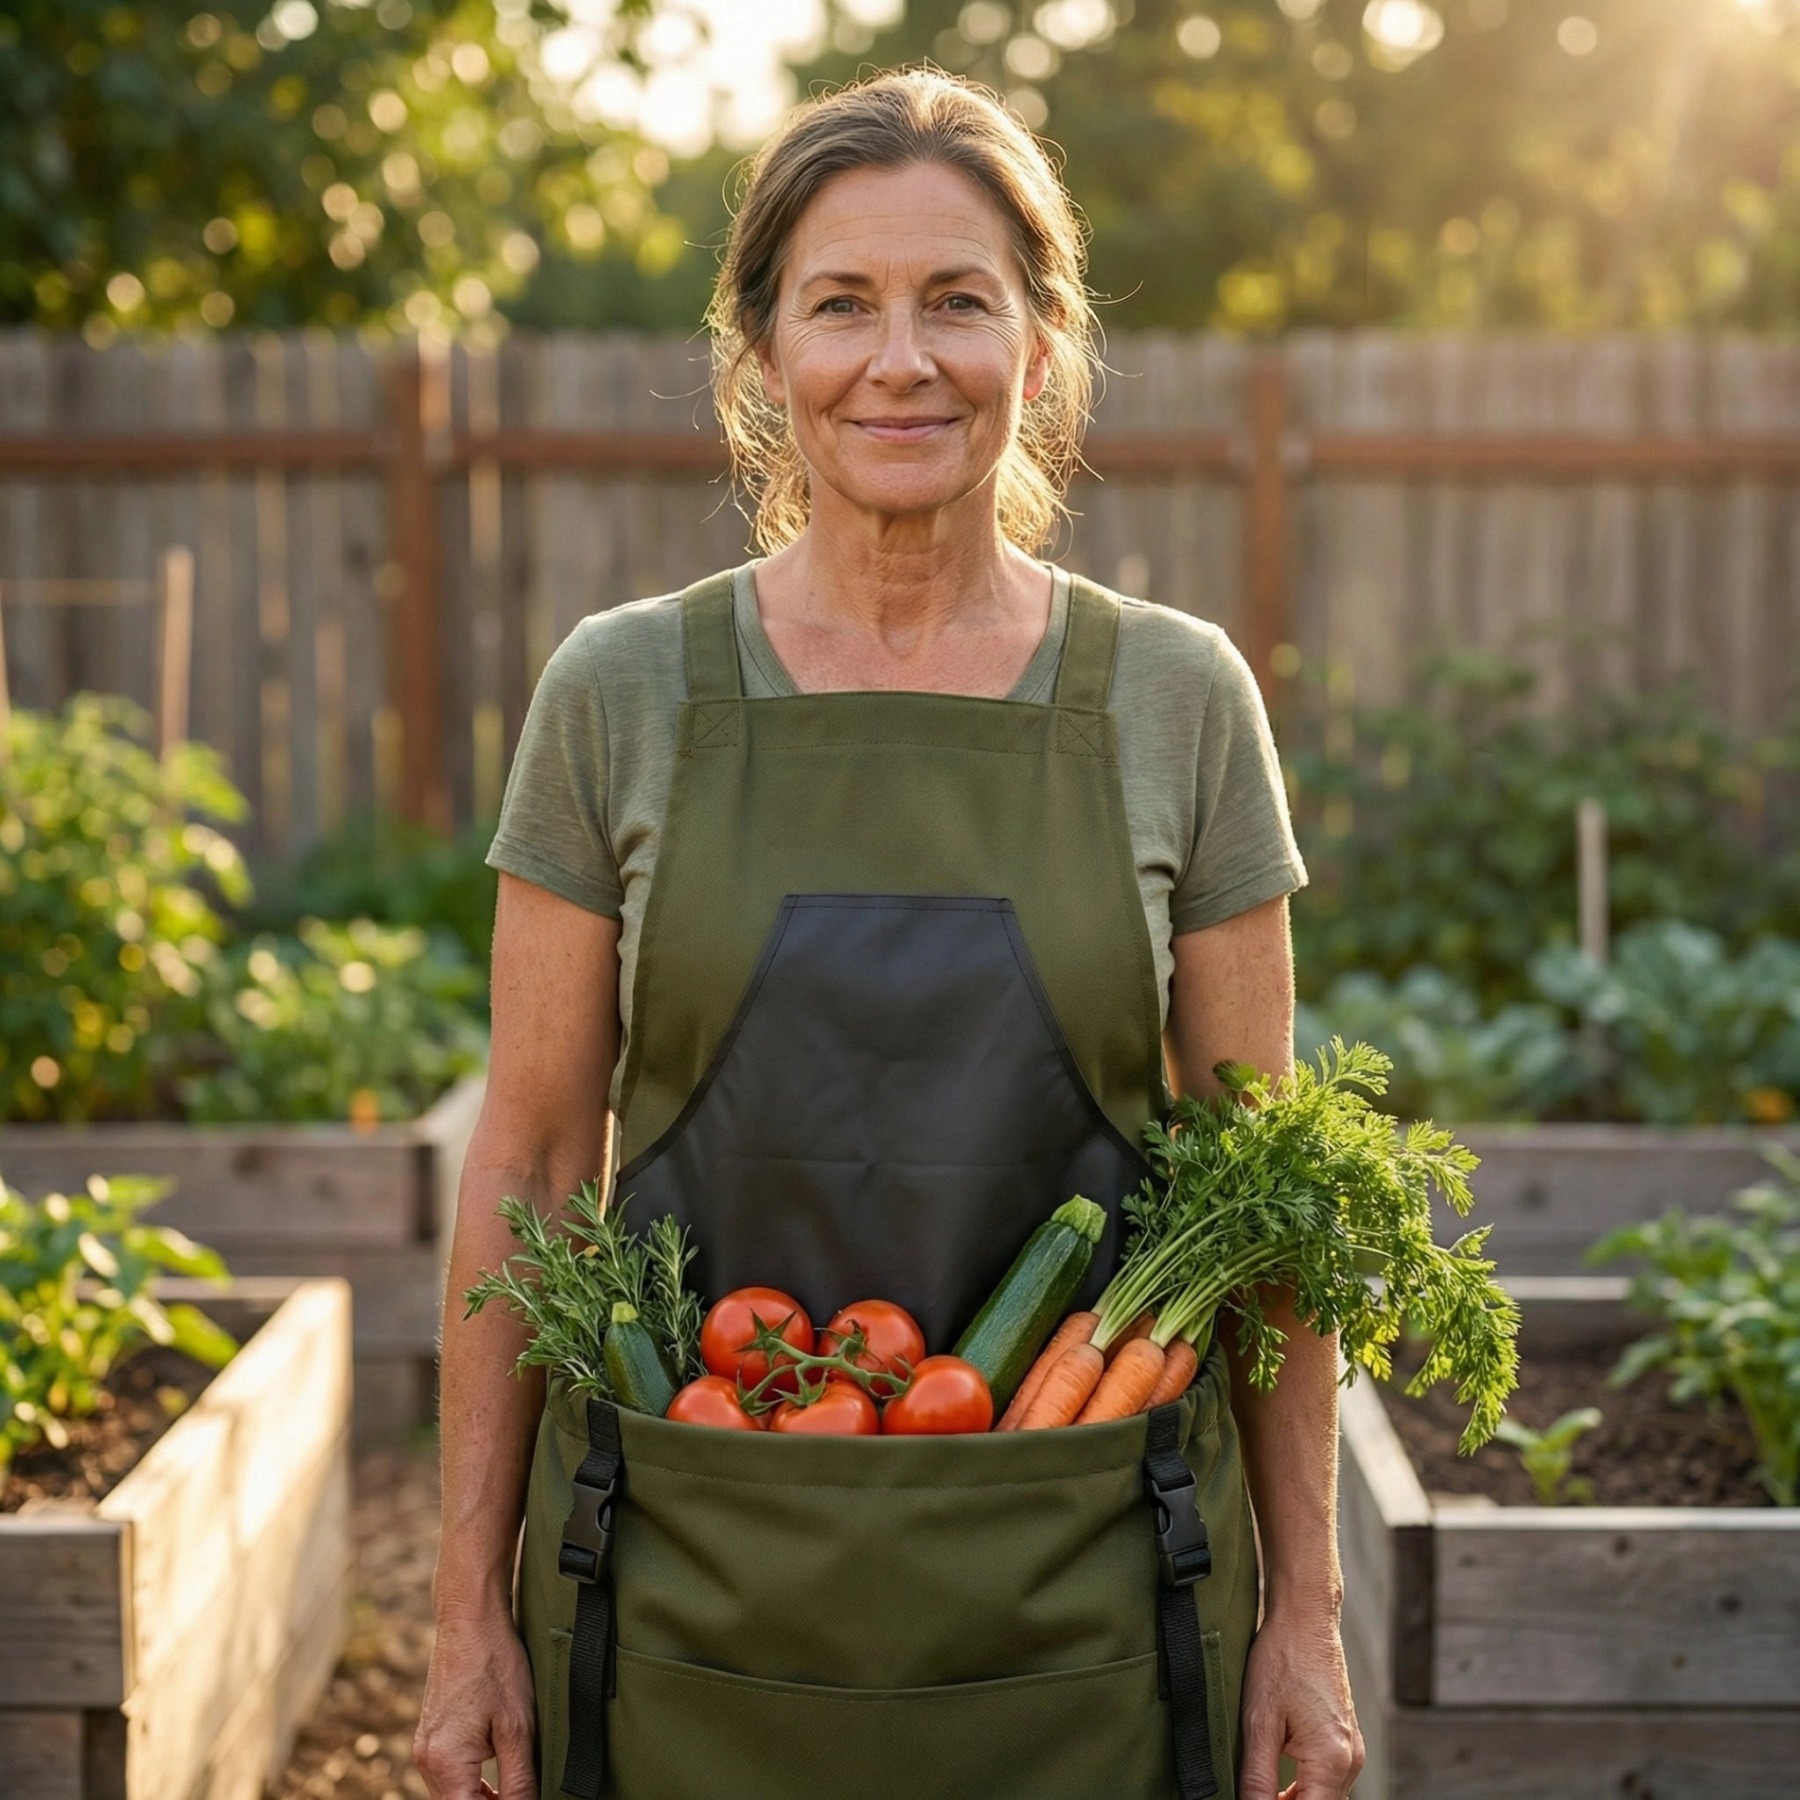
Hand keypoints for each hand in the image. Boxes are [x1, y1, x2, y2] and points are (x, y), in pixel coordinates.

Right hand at [414, 1610, 539, 1799]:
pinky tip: (498, 1778)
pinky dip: (472, 1785)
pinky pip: (450, 1776)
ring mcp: (425, 1748)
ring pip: (453, 1795)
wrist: (470, 1620)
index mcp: (446, 1763)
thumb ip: (519, 1780)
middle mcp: (427, 1761)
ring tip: (516, 1791)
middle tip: (524, 1794)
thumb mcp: (518, 1727)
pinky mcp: (430, 1737)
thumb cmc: (496, 1664)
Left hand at [1237, 1608, 1363, 1799]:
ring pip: (1324, 1797)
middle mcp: (1350, 1760)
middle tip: (1254, 1794)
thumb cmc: (1282, 1658)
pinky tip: (1278, 1781)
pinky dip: (1304, 1788)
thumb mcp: (1259, 1722)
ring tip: (1261, 1791)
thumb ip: (1258, 1778)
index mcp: (1332, 1760)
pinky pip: (1328, 1780)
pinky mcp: (1346, 1740)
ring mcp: (1352, 1749)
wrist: (1305, 1617)